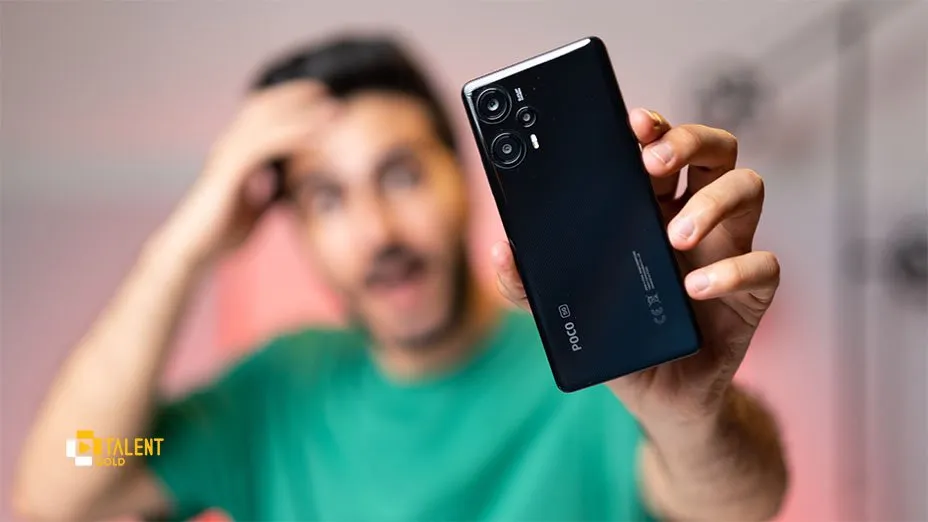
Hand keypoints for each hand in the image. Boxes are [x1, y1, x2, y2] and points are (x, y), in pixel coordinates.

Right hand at [157, 81, 338, 266]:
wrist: (195, 251)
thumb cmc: (222, 233)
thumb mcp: (256, 210)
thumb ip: (270, 194)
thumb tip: (287, 190)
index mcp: (235, 155)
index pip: (261, 117)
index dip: (287, 103)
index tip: (318, 98)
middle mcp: (229, 148)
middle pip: (263, 108)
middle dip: (294, 96)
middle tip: (326, 89)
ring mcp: (228, 156)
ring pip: (267, 122)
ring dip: (301, 112)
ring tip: (330, 108)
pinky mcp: (230, 171)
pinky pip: (265, 145)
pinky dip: (292, 136)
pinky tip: (315, 134)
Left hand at [493, 108, 779, 429]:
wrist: (659, 395)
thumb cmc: (615, 337)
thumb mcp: (562, 312)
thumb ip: (526, 286)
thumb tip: (503, 252)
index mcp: (650, 207)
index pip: (661, 146)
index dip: (653, 125)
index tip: (631, 122)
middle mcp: (695, 216)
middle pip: (714, 149)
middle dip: (688, 140)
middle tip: (653, 162)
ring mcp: (726, 250)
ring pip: (748, 187)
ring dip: (711, 201)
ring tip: (673, 236)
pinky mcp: (751, 293)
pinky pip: (764, 265)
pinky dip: (732, 271)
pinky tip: (695, 289)